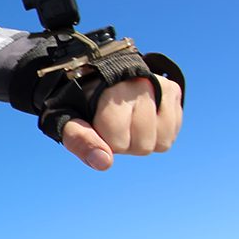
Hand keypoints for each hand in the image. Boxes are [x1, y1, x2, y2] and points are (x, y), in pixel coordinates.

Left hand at [61, 74, 183, 169]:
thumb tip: (104, 162)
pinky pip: (172, 133)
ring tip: (128, 122)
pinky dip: (158, 134)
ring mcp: (159, 86)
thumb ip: (79, 140)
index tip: (96, 125)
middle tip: (113, 124)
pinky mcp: (171, 90)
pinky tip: (143, 121)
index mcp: (110, 92)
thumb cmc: (79, 102)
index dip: (105, 142)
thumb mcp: (67, 119)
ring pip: (161, 142)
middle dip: (126, 143)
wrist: (95, 76)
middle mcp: (139, 85)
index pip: (118, 142)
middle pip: (143, 145)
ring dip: (144, 140)